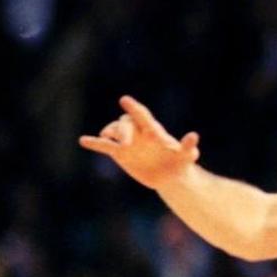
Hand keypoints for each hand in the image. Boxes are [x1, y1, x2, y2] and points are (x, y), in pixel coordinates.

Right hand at [79, 95, 199, 188]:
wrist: (169, 176)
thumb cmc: (180, 163)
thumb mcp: (186, 157)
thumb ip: (189, 146)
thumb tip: (194, 136)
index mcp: (154, 130)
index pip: (142, 116)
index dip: (134, 108)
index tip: (124, 100)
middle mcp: (139, 132)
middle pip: (126, 123)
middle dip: (124, 130)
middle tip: (125, 145)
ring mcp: (128, 141)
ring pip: (114, 131)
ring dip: (109, 134)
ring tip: (105, 139)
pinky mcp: (119, 153)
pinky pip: (104, 146)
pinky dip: (94, 142)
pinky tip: (83, 140)